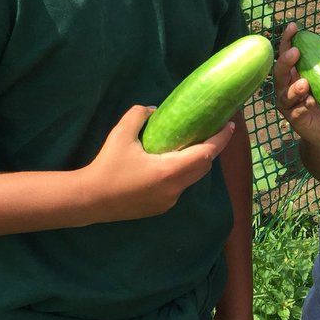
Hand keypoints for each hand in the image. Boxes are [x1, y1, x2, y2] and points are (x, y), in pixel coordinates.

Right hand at [80, 105, 233, 222]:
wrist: (89, 200)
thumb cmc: (107, 166)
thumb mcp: (121, 134)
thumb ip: (139, 115)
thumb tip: (153, 111)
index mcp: (169, 170)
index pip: (206, 153)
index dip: (221, 139)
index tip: (230, 125)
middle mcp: (175, 188)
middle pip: (203, 167)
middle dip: (211, 149)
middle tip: (212, 131)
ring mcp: (168, 201)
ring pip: (191, 179)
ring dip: (196, 162)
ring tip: (191, 145)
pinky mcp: (160, 208)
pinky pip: (178, 187)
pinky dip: (181, 173)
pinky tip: (170, 164)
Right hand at [273, 22, 319, 145]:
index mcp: (292, 73)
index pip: (286, 53)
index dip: (287, 40)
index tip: (293, 27)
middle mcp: (285, 87)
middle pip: (280, 72)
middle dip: (285, 61)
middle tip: (295, 52)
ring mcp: (288, 104)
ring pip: (285, 94)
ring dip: (294, 88)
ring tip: (304, 83)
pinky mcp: (294, 119)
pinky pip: (296, 112)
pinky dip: (303, 106)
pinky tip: (311, 102)